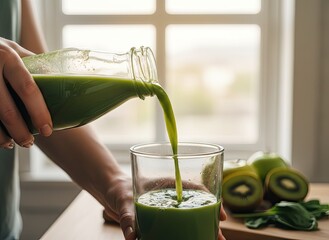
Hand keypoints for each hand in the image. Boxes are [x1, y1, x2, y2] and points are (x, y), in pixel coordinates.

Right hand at [0, 37, 51, 148]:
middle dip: (20, 131)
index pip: (27, 88)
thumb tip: (60, 78)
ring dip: (2, 136)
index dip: (38, 112)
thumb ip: (32, 62)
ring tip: (15, 143)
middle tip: (30, 143)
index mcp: (8, 56)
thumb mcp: (12, 49)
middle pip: (7, 109)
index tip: (47, 130)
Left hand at [103, 176, 227, 239]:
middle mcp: (169, 196)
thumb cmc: (118, 189)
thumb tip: (132, 237)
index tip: (221, 215)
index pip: (194, 188)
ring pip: (188, 218)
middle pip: (195, 206)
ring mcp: (166, 208)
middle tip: (219, 237)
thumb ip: (127, 217)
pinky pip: (176, 227)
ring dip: (200, 229)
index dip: (210, 199)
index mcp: (166, 184)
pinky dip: (184, 234)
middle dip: (209, 221)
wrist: (110, 193)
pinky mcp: (160, 219)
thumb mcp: (122, 200)